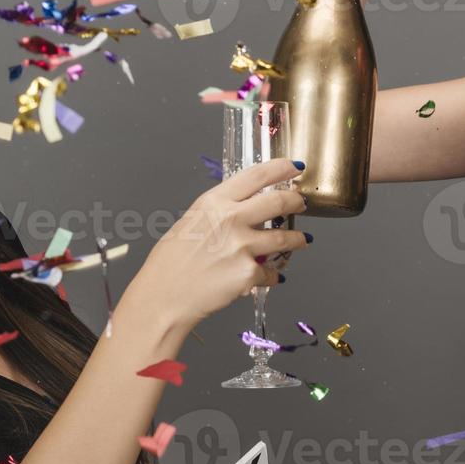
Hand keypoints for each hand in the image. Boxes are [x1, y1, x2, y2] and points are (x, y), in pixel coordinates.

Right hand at [123, 158, 308, 334]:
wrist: (163, 297)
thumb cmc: (169, 263)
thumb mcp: (191, 222)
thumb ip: (219, 213)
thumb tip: (243, 210)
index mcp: (213, 202)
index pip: (256, 175)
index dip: (281, 168)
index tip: (295, 166)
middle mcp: (230, 219)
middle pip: (278, 201)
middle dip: (296, 201)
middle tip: (301, 203)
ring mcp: (242, 246)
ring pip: (284, 237)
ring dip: (297, 238)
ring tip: (301, 240)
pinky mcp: (248, 273)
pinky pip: (270, 272)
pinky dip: (272, 275)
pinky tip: (270, 277)